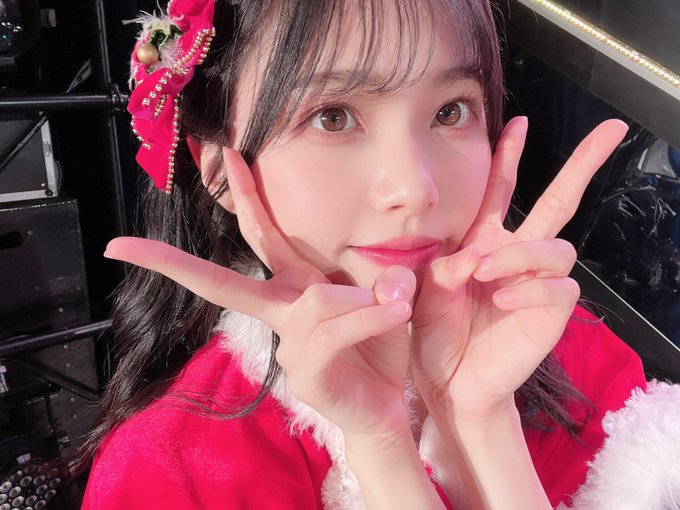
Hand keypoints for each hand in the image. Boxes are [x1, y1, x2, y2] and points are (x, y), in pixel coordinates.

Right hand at [104, 149, 415, 436]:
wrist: (387, 402)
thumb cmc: (382, 345)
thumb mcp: (388, 298)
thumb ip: (384, 278)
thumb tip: (386, 279)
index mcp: (296, 285)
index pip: (264, 234)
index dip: (246, 194)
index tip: (226, 154)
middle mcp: (282, 312)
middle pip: (223, 281)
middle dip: (172, 263)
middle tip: (120, 246)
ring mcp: (287, 345)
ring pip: (317, 299)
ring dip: (363, 300)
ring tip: (392, 308)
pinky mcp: (302, 374)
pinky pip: (333, 330)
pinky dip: (369, 319)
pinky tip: (394, 316)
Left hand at [410, 117, 628, 420]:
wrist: (448, 380)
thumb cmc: (434, 334)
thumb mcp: (427, 292)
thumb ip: (447, 265)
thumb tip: (476, 257)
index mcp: (484, 243)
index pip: (501, 192)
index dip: (509, 158)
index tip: (518, 122)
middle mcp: (517, 256)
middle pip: (559, 202)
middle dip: (583, 165)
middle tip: (612, 130)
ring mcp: (537, 282)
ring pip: (555, 247)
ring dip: (520, 255)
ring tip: (487, 275)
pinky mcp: (552, 311)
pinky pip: (558, 287)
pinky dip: (528, 289)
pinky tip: (502, 301)